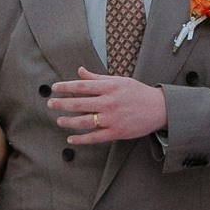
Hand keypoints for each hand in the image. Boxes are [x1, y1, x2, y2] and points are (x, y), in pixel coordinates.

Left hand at [48, 68, 168, 143]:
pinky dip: (81, 139)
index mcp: (110, 87)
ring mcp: (113, 119)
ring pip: (84, 121)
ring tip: (59, 120)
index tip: (54, 88)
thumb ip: (97, 78)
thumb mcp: (118, 80)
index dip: (66, 87)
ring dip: (68, 121)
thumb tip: (79, 71)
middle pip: (80, 103)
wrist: (159, 108)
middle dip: (62, 104)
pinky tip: (71, 138)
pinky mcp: (117, 133)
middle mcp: (109, 102)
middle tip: (50, 104)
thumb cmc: (137, 92)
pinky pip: (95, 137)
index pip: (82, 86)